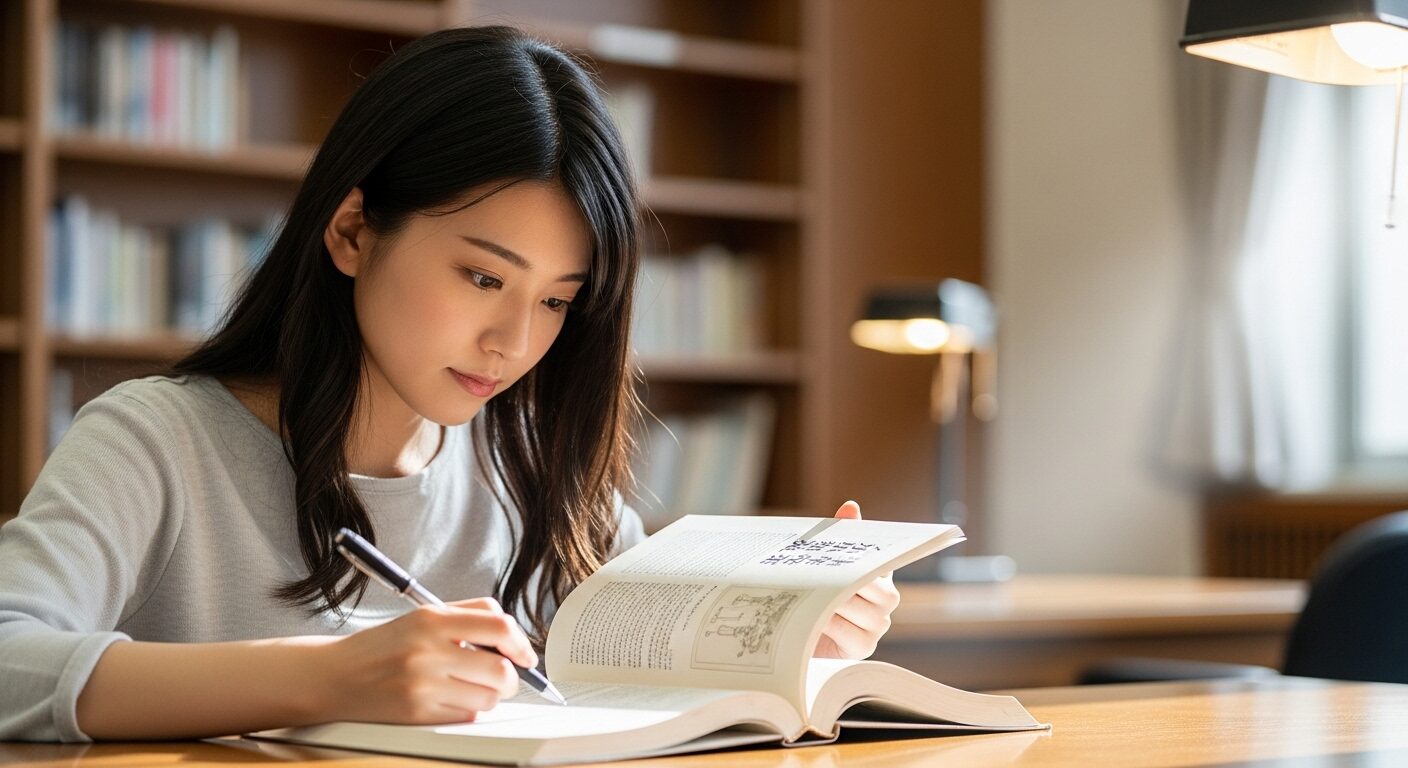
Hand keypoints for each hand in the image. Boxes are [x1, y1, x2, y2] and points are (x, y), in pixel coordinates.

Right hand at [321, 597, 536, 723]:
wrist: (335, 675)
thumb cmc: (384, 646)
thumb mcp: (422, 616)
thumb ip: (468, 616)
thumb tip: (513, 636)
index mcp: (432, 619)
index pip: (498, 625)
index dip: (520, 642)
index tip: (524, 655)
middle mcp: (427, 650)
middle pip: (500, 669)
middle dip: (512, 678)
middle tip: (505, 678)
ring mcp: (422, 684)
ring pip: (488, 697)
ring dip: (490, 695)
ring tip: (471, 687)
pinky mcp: (417, 713)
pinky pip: (467, 715)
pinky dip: (468, 710)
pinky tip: (451, 700)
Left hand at [812, 501, 900, 658]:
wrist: (796, 631)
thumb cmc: (814, 593)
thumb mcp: (822, 562)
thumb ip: (838, 535)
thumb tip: (850, 507)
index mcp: (878, 576)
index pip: (886, 563)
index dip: (882, 555)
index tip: (870, 550)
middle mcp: (884, 601)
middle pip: (882, 591)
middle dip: (856, 583)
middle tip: (831, 576)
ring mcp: (877, 625)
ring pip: (868, 613)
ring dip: (841, 603)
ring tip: (818, 596)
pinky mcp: (863, 647)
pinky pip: (854, 635)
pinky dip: (835, 626)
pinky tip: (818, 618)